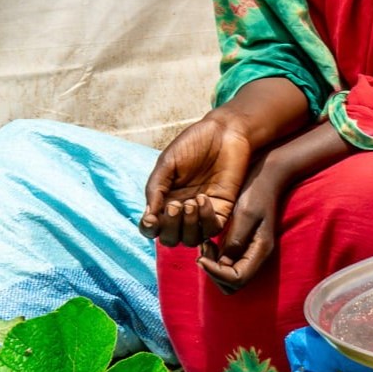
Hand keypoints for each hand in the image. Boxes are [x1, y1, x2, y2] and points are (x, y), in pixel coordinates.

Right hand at [141, 115, 251, 247]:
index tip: (151, 219)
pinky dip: (206, 219)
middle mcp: (182, 210)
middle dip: (170, 227)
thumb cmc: (193, 144)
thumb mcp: (167, 163)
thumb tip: (148, 217)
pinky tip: (204, 199)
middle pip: (170, 238)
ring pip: (191, 239)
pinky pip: (212, 229)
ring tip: (191, 202)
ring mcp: (202, 212)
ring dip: (188, 225)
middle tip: (176, 205)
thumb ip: (155, 189)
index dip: (149, 229)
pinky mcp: (222, 210)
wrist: (224, 132)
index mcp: (165, 199)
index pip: (152, 228)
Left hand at [200, 157, 284, 292]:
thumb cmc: (257, 192)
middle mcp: (255, 256)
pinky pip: (225, 263)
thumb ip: (235, 240)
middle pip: (232, 285)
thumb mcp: (245, 214)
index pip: (237, 279)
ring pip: (227, 277)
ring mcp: (248, 252)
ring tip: (204, 244)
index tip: (200, 257)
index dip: (216, 273)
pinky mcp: (241, 245)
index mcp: (260, 251)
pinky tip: (207, 240)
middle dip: (214, 273)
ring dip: (212, 266)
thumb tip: (222, 263)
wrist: (267, 176)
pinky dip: (214, 258)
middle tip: (203, 251)